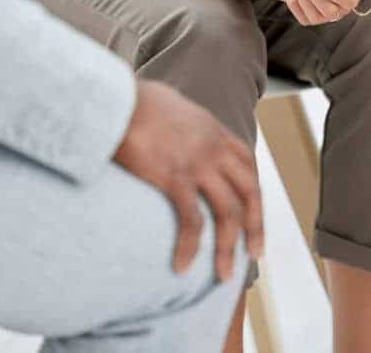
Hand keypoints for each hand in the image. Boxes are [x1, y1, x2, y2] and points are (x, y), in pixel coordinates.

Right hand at [113, 81, 262, 280]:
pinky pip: (191, 220)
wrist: (113, 96)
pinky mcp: (174, 177)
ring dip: (229, 247)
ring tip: (224, 274)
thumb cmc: (131, 101)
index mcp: (215, 132)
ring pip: (229, 212)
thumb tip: (172, 131)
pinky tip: (183, 265)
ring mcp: (198, 162)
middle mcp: (214, 147)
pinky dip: (190, 246)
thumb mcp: (171, 107)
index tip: (254, 216)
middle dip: (256, 226)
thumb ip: (182, 125)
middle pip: (250, 192)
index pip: (247, 166)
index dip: (254, 194)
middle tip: (255, 254)